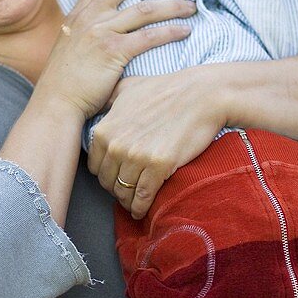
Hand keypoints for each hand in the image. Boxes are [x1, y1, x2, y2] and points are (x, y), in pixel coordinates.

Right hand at [38, 0, 195, 122]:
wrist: (55, 104)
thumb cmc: (65, 83)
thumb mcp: (69, 49)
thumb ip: (85, 35)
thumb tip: (101, 32)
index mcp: (79, 15)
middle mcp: (90, 17)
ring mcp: (101, 32)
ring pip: (144, 8)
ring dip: (172, 4)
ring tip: (192, 4)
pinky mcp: (112, 52)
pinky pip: (148, 36)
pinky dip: (169, 31)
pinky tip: (186, 30)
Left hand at [88, 65, 227, 218]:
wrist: (202, 95)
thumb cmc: (167, 89)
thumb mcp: (128, 87)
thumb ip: (109, 99)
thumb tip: (99, 106)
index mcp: (105, 130)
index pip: (95, 167)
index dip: (106, 174)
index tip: (117, 177)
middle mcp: (116, 145)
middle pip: (108, 183)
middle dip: (116, 189)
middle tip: (127, 192)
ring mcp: (137, 157)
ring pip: (124, 193)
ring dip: (128, 201)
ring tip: (134, 203)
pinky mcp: (158, 167)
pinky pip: (142, 197)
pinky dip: (140, 208)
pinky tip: (142, 210)